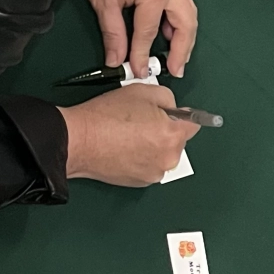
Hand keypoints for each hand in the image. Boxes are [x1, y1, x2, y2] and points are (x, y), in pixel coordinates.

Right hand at [58, 84, 196, 185]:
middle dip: (165, 131)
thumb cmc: (105, 117)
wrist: (78, 140)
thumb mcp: (143, 91)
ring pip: (162, 154)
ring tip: (130, 135)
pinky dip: (142, 158)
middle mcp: (168, 158)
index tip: (175, 115)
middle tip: (142, 121)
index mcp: (173, 135)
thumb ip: (167, 97)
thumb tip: (173, 107)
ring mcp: (154, 172)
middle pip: (177, 141)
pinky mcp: (140, 182)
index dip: (182, 116)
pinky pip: (149, 166)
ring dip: (153, 146)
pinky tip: (125, 148)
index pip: (194, 124)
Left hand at [70, 0, 197, 78]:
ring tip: (178, 56)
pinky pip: (181, 3)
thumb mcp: (103, 1)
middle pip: (185, 25)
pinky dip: (179, 22)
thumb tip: (117, 59)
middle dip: (183, 50)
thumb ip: (114, 34)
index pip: (150, 32)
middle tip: (175, 70)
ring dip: (185, 37)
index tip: (139, 71)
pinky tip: (169, 33)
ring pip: (188, 14)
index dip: (143, 55)